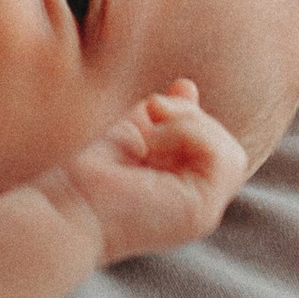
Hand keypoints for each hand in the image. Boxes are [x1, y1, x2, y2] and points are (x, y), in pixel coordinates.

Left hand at [3, 82, 248, 265]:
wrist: (69, 209)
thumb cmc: (90, 177)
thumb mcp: (135, 134)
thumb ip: (164, 117)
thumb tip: (188, 85)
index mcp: (188, 194)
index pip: (218, 148)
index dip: (194, 119)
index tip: (153, 105)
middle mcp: (201, 207)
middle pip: (227, 147)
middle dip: (191, 118)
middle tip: (150, 113)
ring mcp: (204, 212)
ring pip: (230, 151)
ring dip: (188, 126)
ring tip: (148, 135)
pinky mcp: (201, 210)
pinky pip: (220, 157)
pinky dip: (186, 135)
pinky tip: (150, 145)